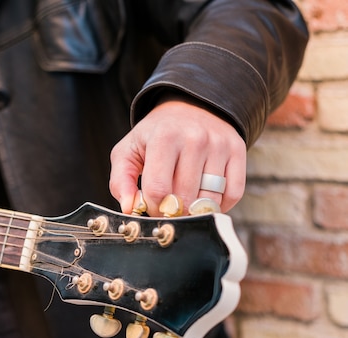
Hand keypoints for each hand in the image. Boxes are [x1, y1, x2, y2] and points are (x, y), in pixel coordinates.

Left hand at [109, 95, 246, 216]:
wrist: (190, 108)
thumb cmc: (155, 136)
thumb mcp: (128, 151)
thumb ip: (120, 181)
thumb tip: (129, 209)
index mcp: (164, 138)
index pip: (158, 190)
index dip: (152, 207)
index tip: (151, 205)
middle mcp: (195, 139)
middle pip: (184, 198)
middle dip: (173, 210)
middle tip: (167, 205)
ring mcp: (219, 145)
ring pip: (209, 200)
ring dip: (195, 210)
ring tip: (184, 200)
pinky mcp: (238, 151)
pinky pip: (233, 195)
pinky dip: (219, 206)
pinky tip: (203, 197)